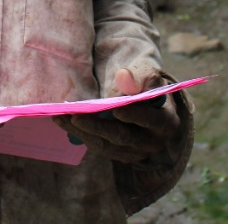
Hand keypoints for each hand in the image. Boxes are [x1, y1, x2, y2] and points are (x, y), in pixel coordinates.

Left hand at [53, 68, 182, 165]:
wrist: (142, 96)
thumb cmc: (145, 82)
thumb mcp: (147, 73)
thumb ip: (139, 74)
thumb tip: (124, 77)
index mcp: (166, 122)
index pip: (151, 120)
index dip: (135, 115)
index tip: (116, 109)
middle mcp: (151, 142)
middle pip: (123, 137)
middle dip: (98, 126)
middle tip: (76, 116)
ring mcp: (134, 151)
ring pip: (106, 146)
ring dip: (82, 132)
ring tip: (61, 118)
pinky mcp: (118, 154)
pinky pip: (97, 147)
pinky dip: (79, 134)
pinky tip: (62, 122)